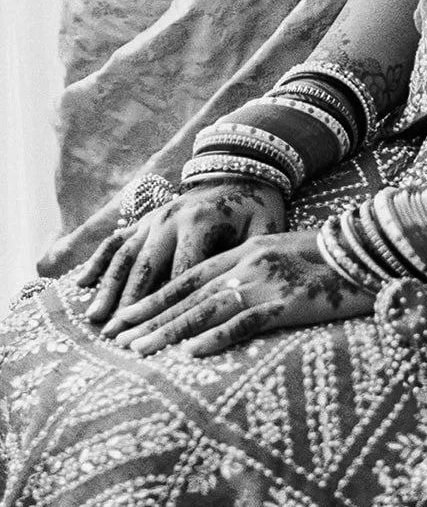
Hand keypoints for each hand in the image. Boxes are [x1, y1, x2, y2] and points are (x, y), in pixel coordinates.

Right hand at [81, 182, 286, 326]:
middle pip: (146, 269)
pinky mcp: (144, 219)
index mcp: (199, 223)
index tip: (161, 334)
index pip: (182, 274)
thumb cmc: (258, 209)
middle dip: (130, 304)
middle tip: (116, 336)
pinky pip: (116, 240)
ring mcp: (152, 218)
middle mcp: (169, 219)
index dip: (171, 306)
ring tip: (95, 318)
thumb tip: (243, 296)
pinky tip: (82, 284)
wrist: (241, 170)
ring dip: (108, 288)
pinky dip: (98, 261)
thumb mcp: (264, 229)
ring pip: (125, 257)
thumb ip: (251, 258)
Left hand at [100, 231, 374, 356]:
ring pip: (207, 309)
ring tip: (139, 350)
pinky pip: (246, 323)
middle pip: (189, 294)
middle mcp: (250, 262)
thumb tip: (227, 301)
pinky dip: (217, 338)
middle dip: (149, 317)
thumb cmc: (336, 260)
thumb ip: (257, 272)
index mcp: (248, 250)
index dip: (155, 298)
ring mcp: (268, 282)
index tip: (126, 317)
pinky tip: (192, 353)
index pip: (189, 277)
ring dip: (169, 331)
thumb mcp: (288, 256)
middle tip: (116, 338)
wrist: (375, 253)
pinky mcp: (290, 302)